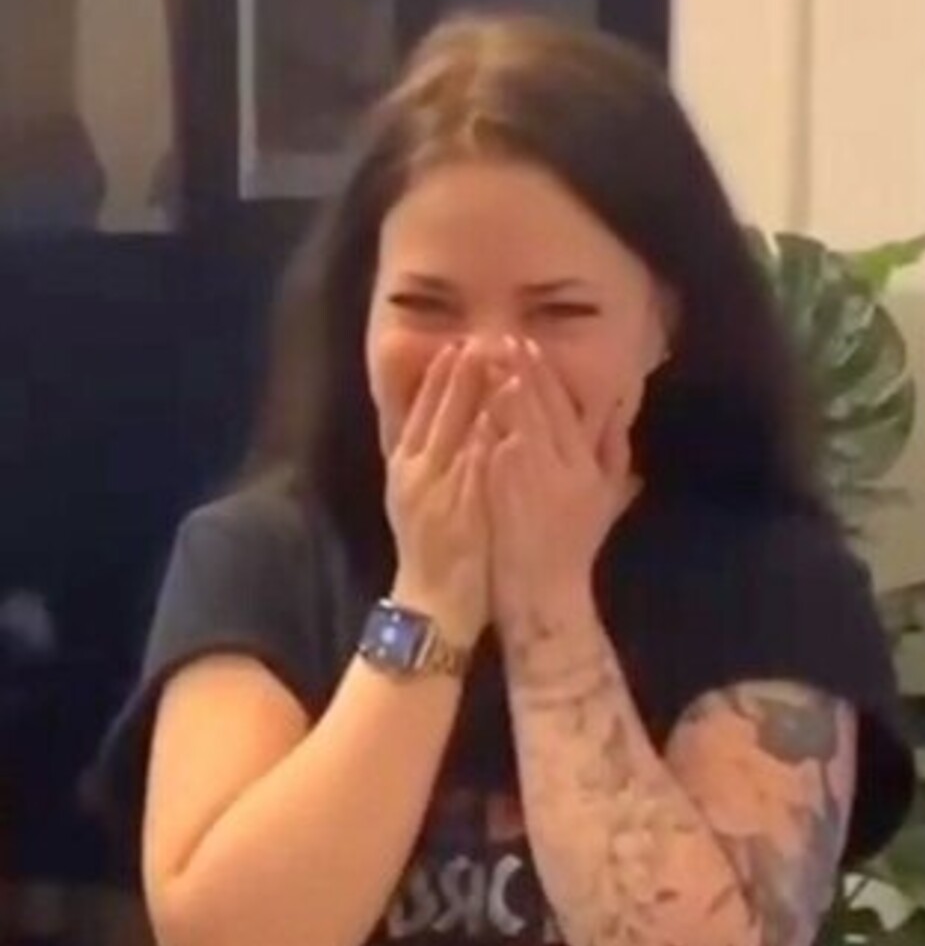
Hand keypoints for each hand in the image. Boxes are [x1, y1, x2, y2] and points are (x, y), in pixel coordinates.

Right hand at [386, 341, 494, 649]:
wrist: (432, 608)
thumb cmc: (433, 556)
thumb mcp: (420, 502)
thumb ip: (431, 463)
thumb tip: (452, 428)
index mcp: (404, 468)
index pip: (416, 410)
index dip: (436, 376)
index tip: (456, 344)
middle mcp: (415, 475)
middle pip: (434, 413)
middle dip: (456, 373)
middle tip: (477, 337)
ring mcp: (436, 493)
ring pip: (452, 433)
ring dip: (472, 396)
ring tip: (493, 360)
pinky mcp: (459, 513)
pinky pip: (473, 470)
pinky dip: (485, 440)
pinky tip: (500, 415)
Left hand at [486, 341, 631, 645]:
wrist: (545, 599)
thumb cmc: (573, 554)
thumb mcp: (605, 502)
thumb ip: (613, 455)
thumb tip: (618, 411)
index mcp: (588, 466)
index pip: (566, 408)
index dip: (547, 376)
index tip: (530, 347)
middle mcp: (565, 468)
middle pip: (542, 406)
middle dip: (523, 370)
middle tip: (505, 339)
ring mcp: (534, 481)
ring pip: (517, 421)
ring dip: (500, 387)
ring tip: (483, 358)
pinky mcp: (506, 496)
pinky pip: (494, 451)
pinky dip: (486, 425)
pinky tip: (472, 405)